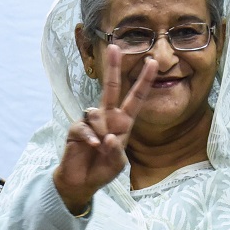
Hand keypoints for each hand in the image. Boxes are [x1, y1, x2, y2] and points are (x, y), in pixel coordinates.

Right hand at [53, 45, 157, 213]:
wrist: (81, 182)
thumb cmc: (102, 171)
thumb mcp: (117, 164)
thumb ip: (116, 151)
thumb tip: (108, 136)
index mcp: (123, 124)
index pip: (136, 99)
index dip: (144, 81)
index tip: (152, 63)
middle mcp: (107, 118)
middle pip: (111, 88)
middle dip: (113, 67)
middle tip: (114, 47)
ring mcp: (91, 122)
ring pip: (96, 112)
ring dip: (100, 130)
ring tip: (100, 147)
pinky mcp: (77, 129)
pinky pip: (84, 127)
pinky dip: (90, 137)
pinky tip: (93, 147)